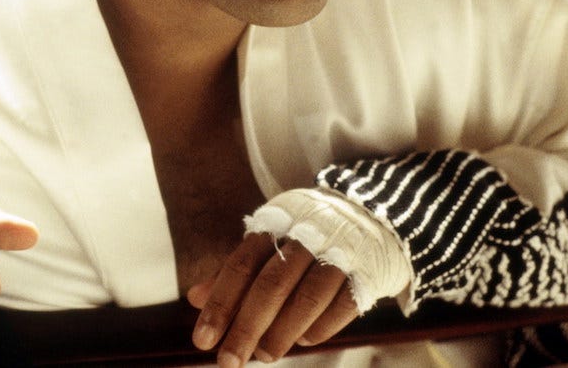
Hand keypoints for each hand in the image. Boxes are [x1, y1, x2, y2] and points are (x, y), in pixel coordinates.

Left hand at [188, 233, 359, 365]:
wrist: (373, 214)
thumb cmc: (307, 235)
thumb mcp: (270, 241)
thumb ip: (236, 270)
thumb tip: (194, 298)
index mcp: (276, 224)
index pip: (241, 265)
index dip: (220, 303)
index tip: (202, 340)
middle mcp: (307, 235)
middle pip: (272, 285)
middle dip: (246, 327)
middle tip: (228, 361)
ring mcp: (341, 253)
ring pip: (307, 298)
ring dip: (281, 333)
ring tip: (264, 356)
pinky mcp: (368, 273)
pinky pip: (341, 308)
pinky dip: (319, 328)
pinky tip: (302, 340)